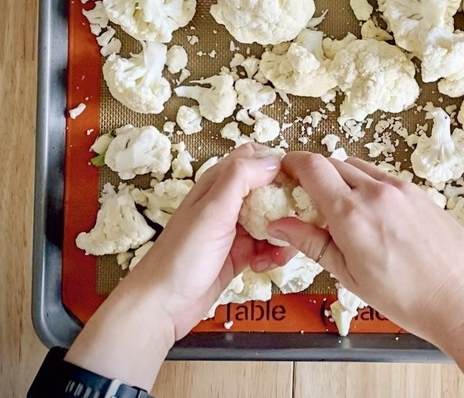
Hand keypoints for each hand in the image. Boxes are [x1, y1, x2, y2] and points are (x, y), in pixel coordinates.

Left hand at [66, 143, 296, 388]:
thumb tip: (275, 160)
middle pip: (269, 190)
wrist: (162, 306)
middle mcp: (227, 202)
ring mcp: (233, 230)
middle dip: (287, 202)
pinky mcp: (239, 255)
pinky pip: (267, 247)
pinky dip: (273, 254)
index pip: (255, 158)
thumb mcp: (213, 210)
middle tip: (300, 220)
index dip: (278, 164)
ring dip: (284, 232)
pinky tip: (266, 266)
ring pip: (272, 220)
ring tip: (281, 250)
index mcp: (218, 184)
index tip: (300, 181)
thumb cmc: (183, 256)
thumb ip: (241, 178)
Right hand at [265, 153, 463, 349]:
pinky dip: (366, 186)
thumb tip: (279, 225)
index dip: (290, 164)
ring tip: (338, 210)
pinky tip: (370, 215)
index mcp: (352, 213)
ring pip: (358, 168)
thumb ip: (313, 243)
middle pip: (332, 163)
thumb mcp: (350, 276)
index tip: (282, 174)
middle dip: (313, 174)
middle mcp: (376, 191)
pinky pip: (383, 178)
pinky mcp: (420, 193)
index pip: (312, 167)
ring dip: (340, 178)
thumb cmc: (408, 298)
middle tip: (304, 197)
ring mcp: (402, 188)